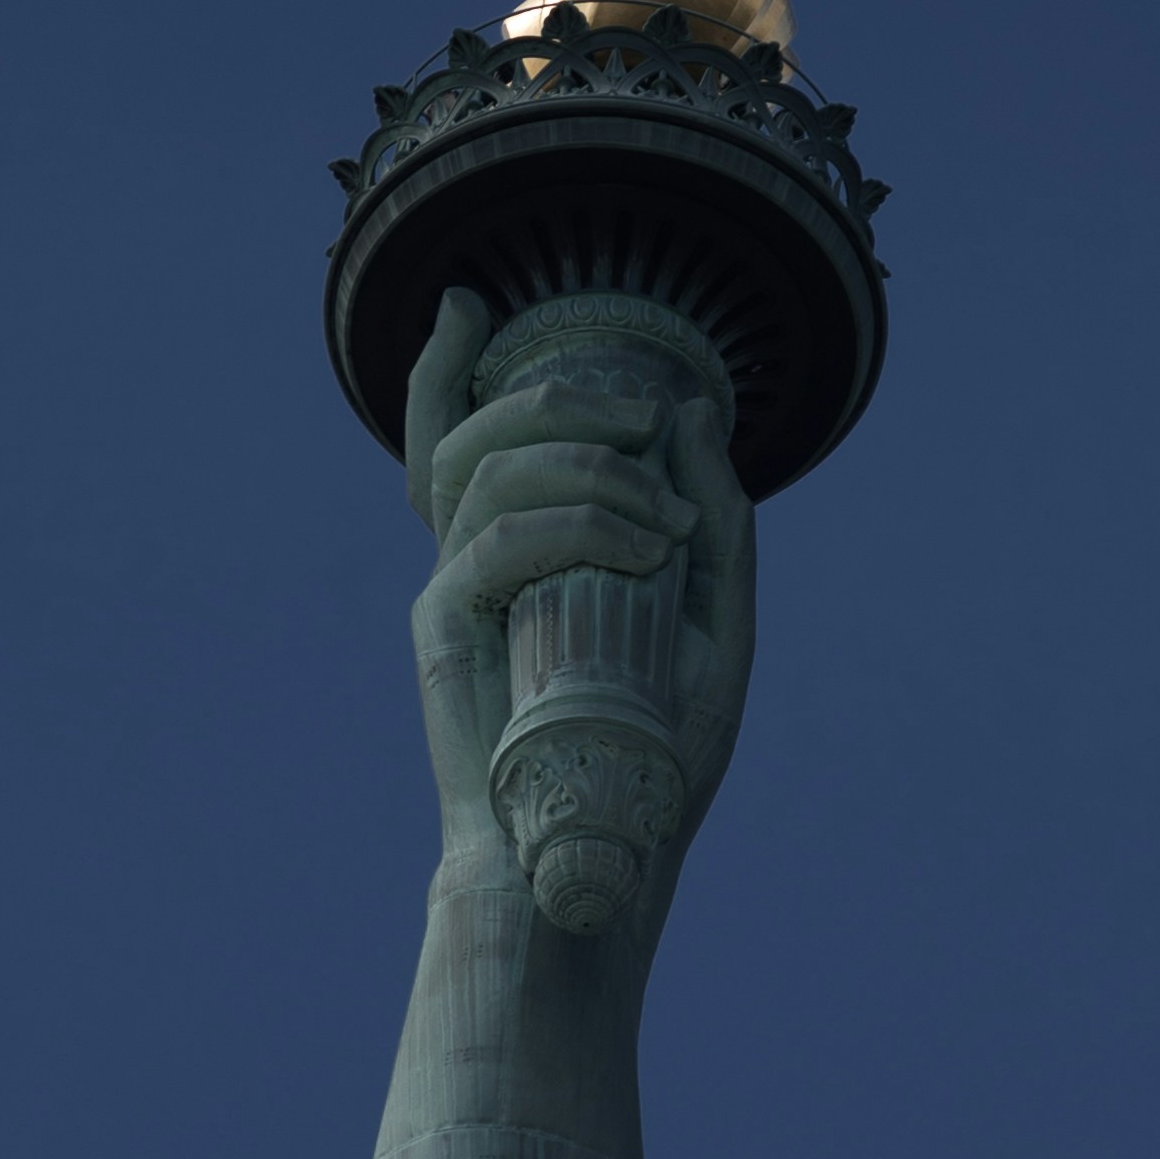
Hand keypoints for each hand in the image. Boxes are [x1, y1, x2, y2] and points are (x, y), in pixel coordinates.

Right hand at [400, 284, 757, 879]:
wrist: (601, 856)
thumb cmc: (653, 755)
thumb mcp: (715, 625)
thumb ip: (712, 522)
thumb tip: (696, 414)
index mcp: (519, 553)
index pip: (458, 441)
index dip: (444, 365)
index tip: (467, 302)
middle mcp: (473, 562)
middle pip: (472, 432)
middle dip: (561, 399)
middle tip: (644, 414)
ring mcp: (453, 592)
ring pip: (484, 468)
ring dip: (583, 463)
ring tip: (658, 510)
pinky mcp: (446, 630)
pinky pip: (495, 538)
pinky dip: (576, 524)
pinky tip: (641, 547)